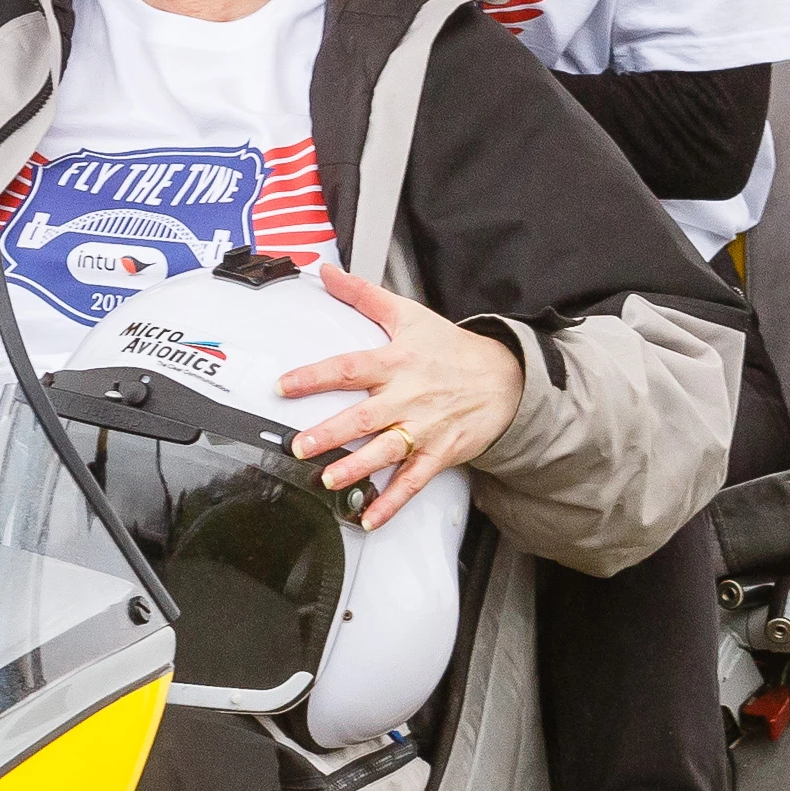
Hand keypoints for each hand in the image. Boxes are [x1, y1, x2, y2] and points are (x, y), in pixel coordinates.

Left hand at [280, 267, 523, 528]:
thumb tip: (328, 273)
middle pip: (363, 417)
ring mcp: (423, 429)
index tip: (285, 386)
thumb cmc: (452, 350)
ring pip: (386, 451)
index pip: (349, 369)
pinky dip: (392, 502)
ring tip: (329, 479)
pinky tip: (369, 517)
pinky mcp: (438, 454)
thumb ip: (364, 295)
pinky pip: (412, 482)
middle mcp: (407, 397)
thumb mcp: (409, 315)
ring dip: (356, 468)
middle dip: (331, 433)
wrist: (504, 378)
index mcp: (396, 363)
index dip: (315, 377)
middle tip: (301, 445)